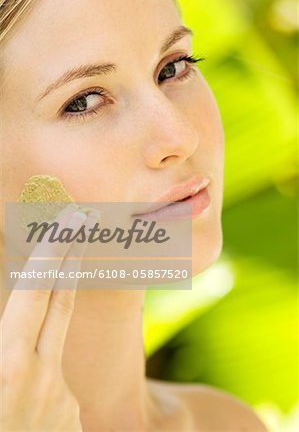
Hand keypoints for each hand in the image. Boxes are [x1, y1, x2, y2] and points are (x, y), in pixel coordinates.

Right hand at [0, 207, 96, 429]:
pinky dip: (41, 364)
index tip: (67, 224)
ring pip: (55, 339)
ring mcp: (63, 400)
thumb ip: (4, 346)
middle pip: (61, 303)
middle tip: (79, 223)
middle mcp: (45, 378)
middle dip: (69, 260)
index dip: (52, 255)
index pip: (37, 295)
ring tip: (60, 270)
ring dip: (55, 305)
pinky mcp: (71, 419)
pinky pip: (53, 379)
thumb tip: (18, 300)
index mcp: (13, 368)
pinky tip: (25, 387)